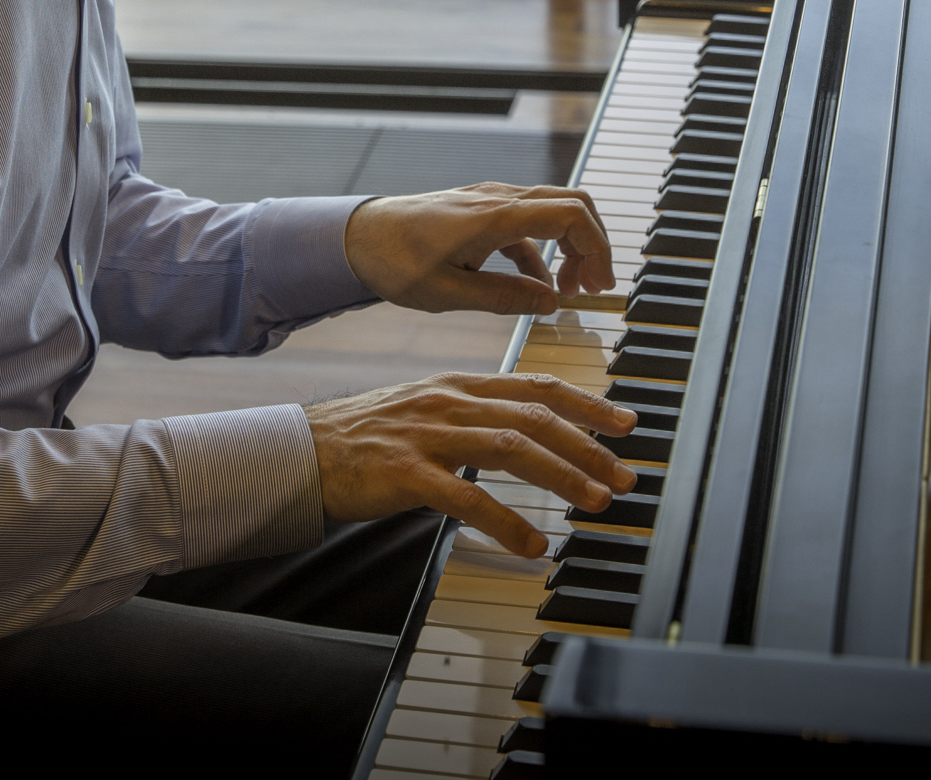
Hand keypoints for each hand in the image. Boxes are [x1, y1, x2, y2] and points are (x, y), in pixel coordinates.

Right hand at [305, 372, 639, 558]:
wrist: (305, 449)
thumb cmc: (367, 435)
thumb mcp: (426, 408)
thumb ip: (473, 414)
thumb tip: (526, 432)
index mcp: (459, 386)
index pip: (536, 386)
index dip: (587, 403)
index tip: (626, 423)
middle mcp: (450, 402)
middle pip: (535, 418)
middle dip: (589, 447)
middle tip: (625, 475)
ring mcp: (429, 435)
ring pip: (512, 449)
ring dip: (562, 477)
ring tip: (596, 502)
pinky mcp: (407, 472)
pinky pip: (468, 498)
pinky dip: (507, 523)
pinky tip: (532, 545)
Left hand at [342, 182, 613, 316]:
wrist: (356, 236)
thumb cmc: (394, 261)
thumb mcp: (449, 292)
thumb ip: (504, 298)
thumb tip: (552, 305)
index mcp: (495, 216)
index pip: (571, 214)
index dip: (597, 247)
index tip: (598, 286)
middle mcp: (499, 198)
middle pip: (572, 204)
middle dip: (593, 245)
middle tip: (594, 288)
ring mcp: (491, 201)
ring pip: (552, 211)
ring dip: (570, 247)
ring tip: (571, 291)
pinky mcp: (481, 211)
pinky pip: (528, 223)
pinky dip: (544, 251)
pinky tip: (537, 285)